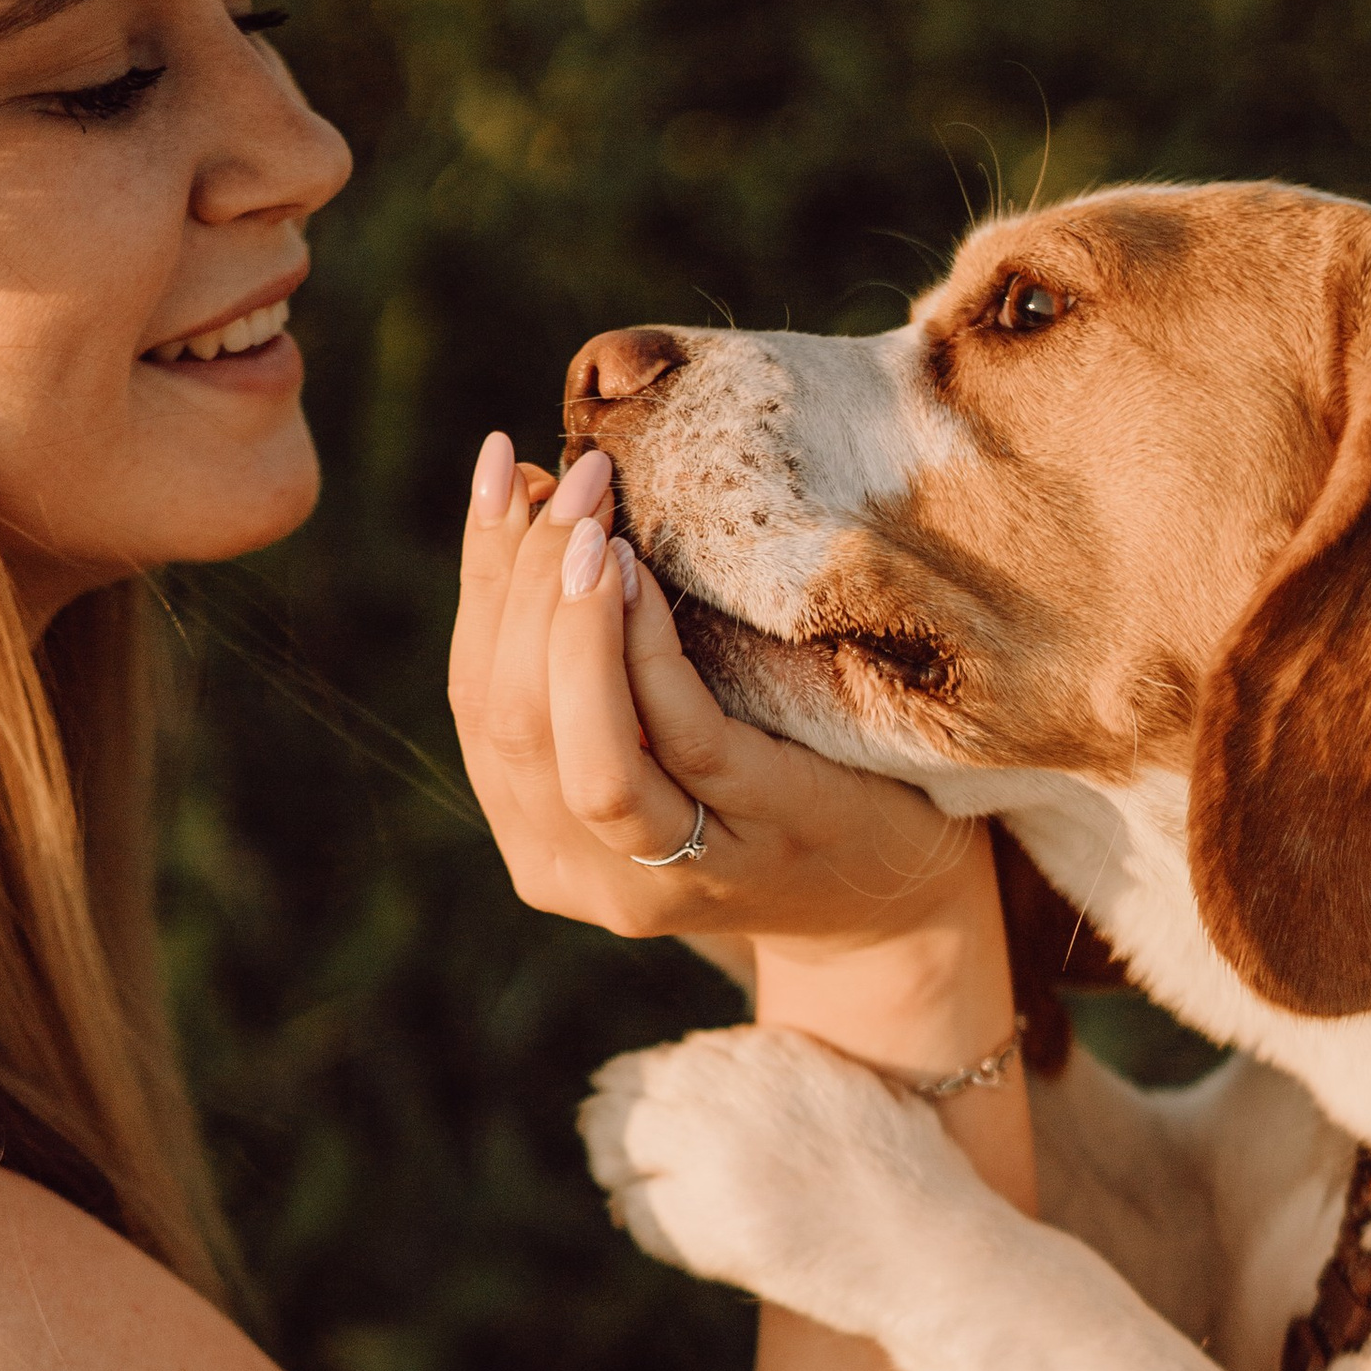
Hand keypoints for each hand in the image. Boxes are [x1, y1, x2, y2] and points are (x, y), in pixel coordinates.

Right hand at [450, 431, 973, 960]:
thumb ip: (592, 668)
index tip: (502, 471)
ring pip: (584, 759)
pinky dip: (648, 653)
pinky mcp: (765, 833)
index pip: (477, 705)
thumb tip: (539, 499)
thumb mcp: (658, 738)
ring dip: (573, 626)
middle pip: (512, 725)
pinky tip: (642, 577)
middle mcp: (594, 878)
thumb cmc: (768, 784)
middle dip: (526, 586)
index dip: (482, 582)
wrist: (892, 900)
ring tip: (592, 527)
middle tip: (570, 482)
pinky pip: (685, 739)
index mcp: (543, 850)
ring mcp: (681, 872)